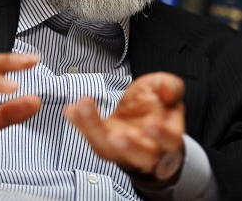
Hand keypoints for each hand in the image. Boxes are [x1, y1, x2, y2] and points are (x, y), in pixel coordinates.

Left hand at [64, 72, 184, 187]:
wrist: (142, 120)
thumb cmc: (156, 107)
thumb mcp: (165, 90)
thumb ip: (171, 86)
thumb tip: (168, 92)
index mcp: (168, 138)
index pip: (169, 141)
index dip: (162, 135)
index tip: (151, 124)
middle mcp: (146, 150)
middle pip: (139, 155)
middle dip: (128, 146)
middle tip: (115, 135)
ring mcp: (121, 151)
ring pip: (108, 148)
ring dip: (93, 130)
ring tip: (81, 110)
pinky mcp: (103, 144)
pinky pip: (90, 137)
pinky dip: (79, 123)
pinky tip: (70, 110)